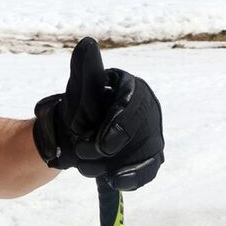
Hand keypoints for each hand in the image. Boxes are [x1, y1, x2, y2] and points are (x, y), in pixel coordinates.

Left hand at [33, 37, 163, 190]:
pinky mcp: (150, 155)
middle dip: (114, 149)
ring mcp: (152, 133)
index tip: (101, 145)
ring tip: (86, 169)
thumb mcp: (79, 88)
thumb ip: (85, 68)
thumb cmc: (78, 107)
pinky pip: (150, 168)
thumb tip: (87, 43)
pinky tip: (117, 183)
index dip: (120, 126)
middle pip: (143, 131)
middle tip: (85, 156)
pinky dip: (135, 177)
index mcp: (132, 88)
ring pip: (147, 152)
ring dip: (118, 165)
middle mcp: (148, 109)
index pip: (133, 104)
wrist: (74, 134)